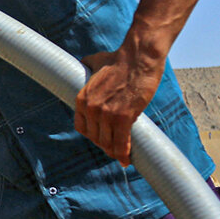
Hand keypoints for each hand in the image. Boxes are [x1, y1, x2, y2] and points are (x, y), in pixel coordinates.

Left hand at [75, 48, 162, 165]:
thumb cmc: (119, 60)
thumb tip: (83, 64)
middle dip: (104, 145)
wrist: (138, 58)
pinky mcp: (123, 117)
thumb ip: (87, 67)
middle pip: (95, 137)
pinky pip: (121, 142)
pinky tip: (126, 160)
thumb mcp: (94, 62)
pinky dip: (124, 153)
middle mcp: (91, 109)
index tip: (100, 138)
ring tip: (121, 157)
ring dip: (114, 152)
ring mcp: (106, 114)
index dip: (92, 135)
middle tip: (114, 149)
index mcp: (82, 99)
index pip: (82, 127)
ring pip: (107, 142)